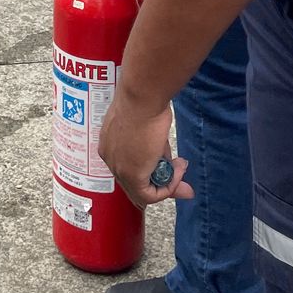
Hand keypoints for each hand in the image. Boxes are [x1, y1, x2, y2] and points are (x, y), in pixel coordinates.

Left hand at [98, 91, 193, 208]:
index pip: (128, 167)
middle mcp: (110, 157)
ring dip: (167, 185)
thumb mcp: (150, 127)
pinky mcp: (132, 175)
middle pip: (135, 183)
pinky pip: (150, 195)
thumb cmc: (144, 101)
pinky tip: (178, 171)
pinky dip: (168, 188)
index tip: (171, 167)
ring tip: (181, 168)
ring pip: (142, 192)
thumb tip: (173, 161)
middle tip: (183, 181)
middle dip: (161, 184)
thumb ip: (157, 148)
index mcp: (110, 143)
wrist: (142, 97)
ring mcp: (119, 168)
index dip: (151, 172)